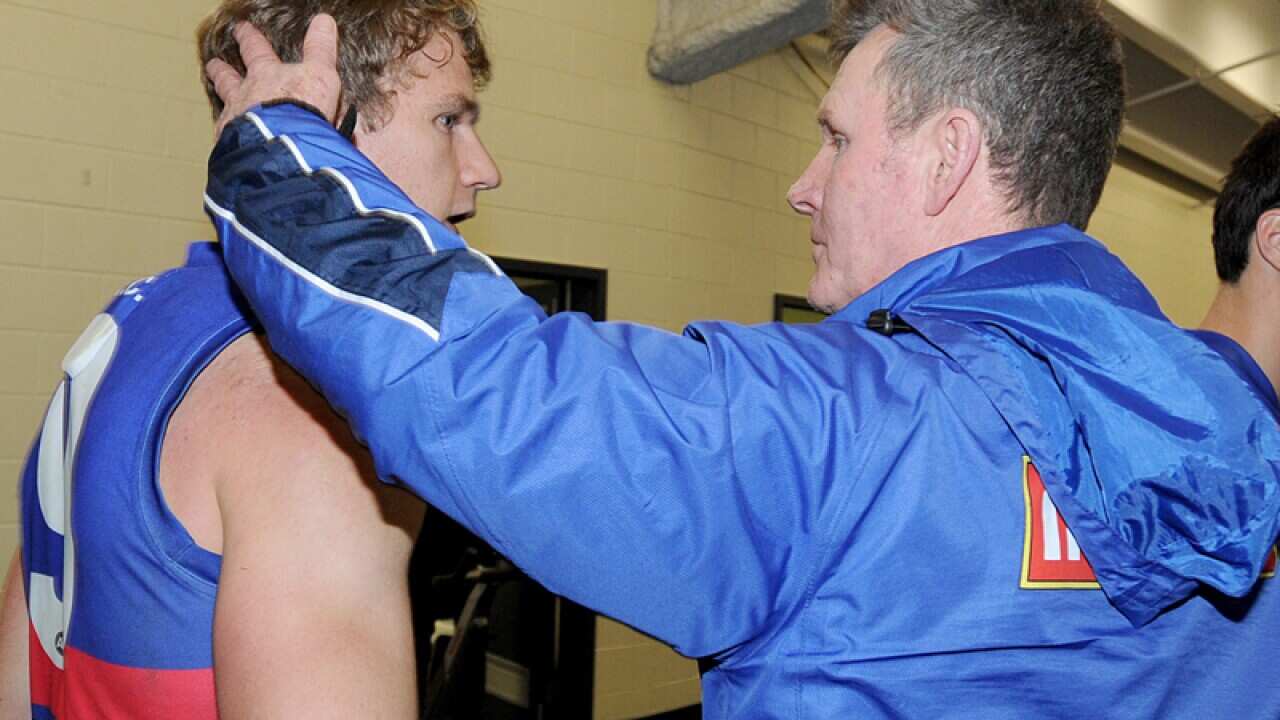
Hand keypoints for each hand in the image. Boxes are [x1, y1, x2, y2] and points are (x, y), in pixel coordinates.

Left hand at [206, 14, 341, 136]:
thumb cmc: (305, 111)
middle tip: (215, 64)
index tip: (242, 29)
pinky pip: (225, 138)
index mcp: (267, 75)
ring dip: (220, 98)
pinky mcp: (232, 145)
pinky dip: (225, 136)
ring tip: (215, 94)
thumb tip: (324, 20)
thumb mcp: (323, 76)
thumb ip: (321, 48)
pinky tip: (224, 139)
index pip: (258, 50)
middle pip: (229, 78)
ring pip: (224, 106)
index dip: (250, 38)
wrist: (285, 147)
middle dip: (222, 69)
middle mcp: (246, 95)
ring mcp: (236, 120)